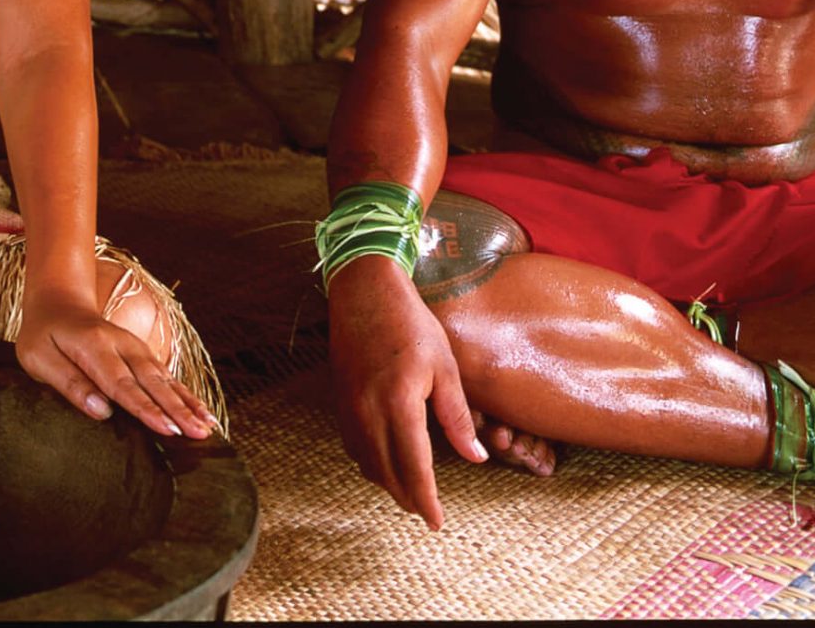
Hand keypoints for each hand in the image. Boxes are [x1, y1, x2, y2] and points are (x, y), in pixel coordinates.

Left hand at [15, 286, 219, 439]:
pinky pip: (166, 376)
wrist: (59, 300)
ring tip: (208, 426)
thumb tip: (101, 411)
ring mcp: (134, 347)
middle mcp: (121, 344)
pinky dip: (186, 394)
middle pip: (151, 382)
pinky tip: (203, 412)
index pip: (122, 384)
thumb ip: (69, 383)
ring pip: (165, 378)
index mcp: (94, 346)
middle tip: (198, 433)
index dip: (146, 408)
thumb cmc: (43, 335)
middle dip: (177, 409)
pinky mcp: (141, 354)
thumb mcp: (39, 357)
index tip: (167, 429)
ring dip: (187, 403)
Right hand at [327, 258, 485, 528]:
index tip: (438, 523)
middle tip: (428, 512)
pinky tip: (384, 459)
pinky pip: (353, 445)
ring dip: (388, 482)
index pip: (414, 468)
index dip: (427, 501)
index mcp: (399, 404)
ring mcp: (348, 407)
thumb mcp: (444, 367)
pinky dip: (370, 462)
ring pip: (366, 463)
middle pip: (387, 474)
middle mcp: (368, 411)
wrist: (363, 291)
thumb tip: (475, 457)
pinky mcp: (339, 400)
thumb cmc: (410, 324)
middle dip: (408, 498)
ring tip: (410, 490)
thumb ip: (457, 416)